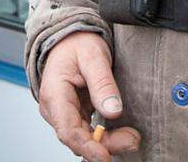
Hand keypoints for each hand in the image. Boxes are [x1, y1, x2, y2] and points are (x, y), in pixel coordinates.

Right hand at [38, 32, 140, 160]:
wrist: (69, 38)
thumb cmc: (76, 43)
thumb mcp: (93, 55)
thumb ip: (102, 83)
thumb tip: (113, 111)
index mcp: (55, 94)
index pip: (67, 129)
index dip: (86, 146)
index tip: (105, 155)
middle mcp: (55, 108)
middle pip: (77, 138)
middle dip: (105, 145)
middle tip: (132, 140)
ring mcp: (65, 113)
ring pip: (84, 138)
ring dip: (108, 143)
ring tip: (132, 137)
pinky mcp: (75, 114)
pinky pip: (88, 132)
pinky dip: (105, 137)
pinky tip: (122, 135)